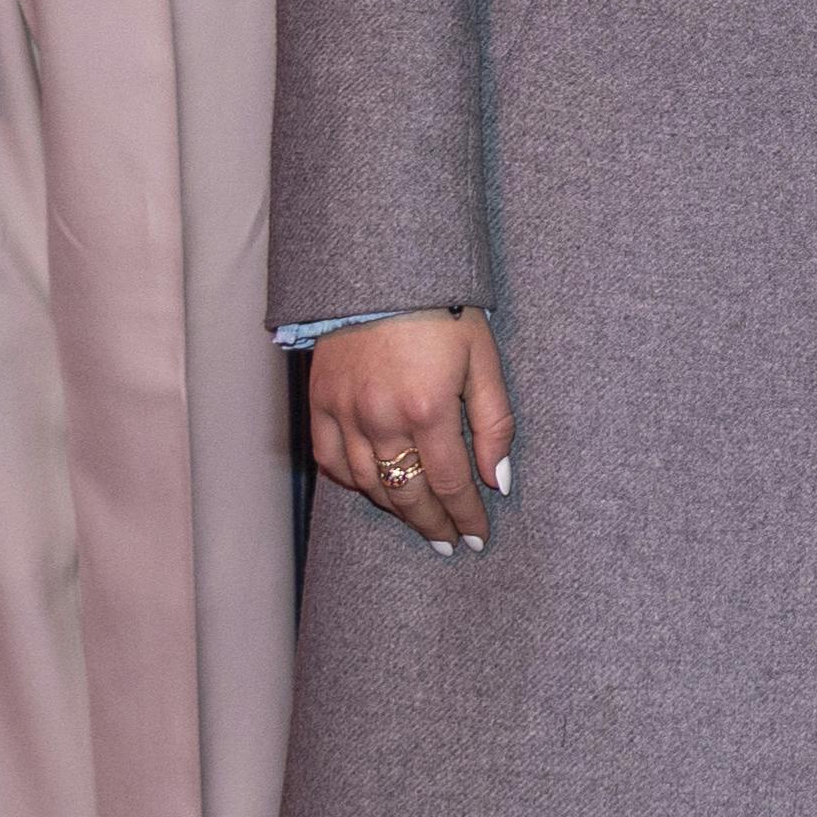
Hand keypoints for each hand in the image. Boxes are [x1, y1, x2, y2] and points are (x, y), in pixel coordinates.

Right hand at [312, 310, 512, 553]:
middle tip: (449, 543)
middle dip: (432, 525)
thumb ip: (494, 423)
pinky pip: (329, 460)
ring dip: (395, 509)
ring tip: (419, 520)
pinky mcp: (318, 403)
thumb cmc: (442, 311)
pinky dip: (352, 482)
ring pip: (368, 484)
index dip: (466, 516)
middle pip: (407, 494)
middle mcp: (381, 419)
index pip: (450, 483)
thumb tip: (498, 479)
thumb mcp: (484, 360)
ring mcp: (345, 413)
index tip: (478, 537)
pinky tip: (373, 489)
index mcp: (428, 409)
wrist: (382, 273)